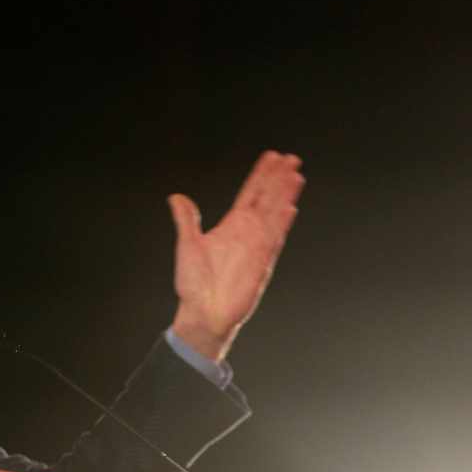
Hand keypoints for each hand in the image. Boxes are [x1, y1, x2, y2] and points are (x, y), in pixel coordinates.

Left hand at [167, 151, 304, 361]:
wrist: (203, 313)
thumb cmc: (194, 285)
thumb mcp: (187, 245)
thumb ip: (186, 220)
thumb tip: (177, 198)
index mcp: (231, 227)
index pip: (250, 194)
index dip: (261, 175)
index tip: (271, 157)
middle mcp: (247, 233)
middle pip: (267, 199)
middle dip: (279, 179)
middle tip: (291, 159)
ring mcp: (256, 247)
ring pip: (274, 215)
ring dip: (284, 196)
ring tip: (295, 175)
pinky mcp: (261, 263)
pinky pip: (273, 240)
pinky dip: (280, 225)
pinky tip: (289, 209)